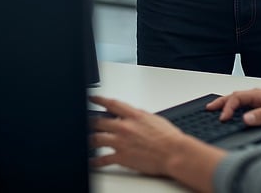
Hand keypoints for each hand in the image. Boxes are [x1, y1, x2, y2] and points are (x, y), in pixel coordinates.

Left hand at [89, 95, 223, 187]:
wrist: (173, 153)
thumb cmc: (168, 138)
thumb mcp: (153, 119)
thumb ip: (139, 116)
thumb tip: (132, 115)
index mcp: (133, 115)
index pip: (111, 104)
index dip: (99, 100)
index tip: (92, 99)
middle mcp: (124, 127)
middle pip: (99, 121)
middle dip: (91, 122)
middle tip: (87, 122)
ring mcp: (120, 142)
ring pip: (96, 139)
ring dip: (91, 140)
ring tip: (87, 140)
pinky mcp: (121, 157)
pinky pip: (103, 159)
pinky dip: (95, 161)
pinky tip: (92, 162)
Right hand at [206, 87, 260, 125]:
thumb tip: (246, 119)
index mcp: (260, 94)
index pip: (237, 98)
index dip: (227, 108)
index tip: (223, 119)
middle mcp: (259, 96)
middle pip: (235, 97)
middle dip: (221, 102)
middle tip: (208, 108)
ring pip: (240, 101)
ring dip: (228, 104)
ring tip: (217, 110)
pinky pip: (246, 106)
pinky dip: (237, 109)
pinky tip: (236, 114)